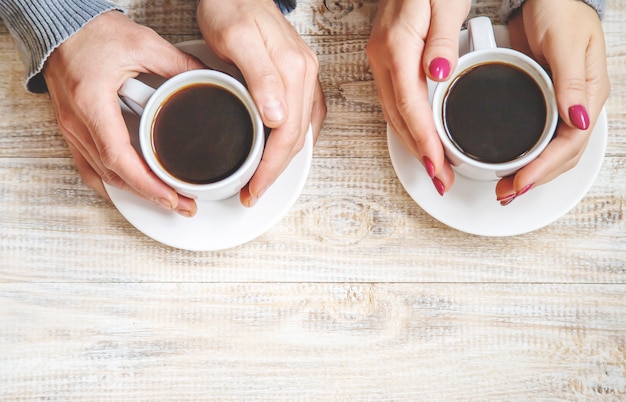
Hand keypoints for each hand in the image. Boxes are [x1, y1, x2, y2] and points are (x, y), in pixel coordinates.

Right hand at [43, 11, 204, 216]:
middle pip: (113, 173)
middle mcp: (77, 121)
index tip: (172, 197)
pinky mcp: (73, 127)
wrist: (59, 24)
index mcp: (92, 103)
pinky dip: (111, 181)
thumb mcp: (143, 44)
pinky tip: (130, 189)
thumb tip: (209, 79)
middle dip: (149, 194)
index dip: (147, 183)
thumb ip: (179, 64)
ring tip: (165, 198)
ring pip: (102, 173)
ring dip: (133, 191)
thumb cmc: (90, 32)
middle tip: (182, 203)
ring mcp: (71, 128)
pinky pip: (88, 165)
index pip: (119, 157)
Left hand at [197, 0, 326, 206]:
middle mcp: (305, 75)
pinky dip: (294, 140)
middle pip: (297, 138)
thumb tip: (279, 117)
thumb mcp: (237, 37)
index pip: (287, 133)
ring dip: (284, 160)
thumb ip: (261, 76)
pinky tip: (282, 150)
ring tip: (262, 178)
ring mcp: (305, 76)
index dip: (271, 167)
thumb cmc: (231, 7)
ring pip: (302, 130)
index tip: (253, 187)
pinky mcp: (299, 76)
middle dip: (276, 171)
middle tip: (253, 192)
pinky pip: (305, 116)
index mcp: (293, 70)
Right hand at [367, 0, 470, 195]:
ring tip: (434, 168)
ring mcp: (381, 59)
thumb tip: (437, 75)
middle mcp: (383, 57)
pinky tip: (420, 138)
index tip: (438, 164)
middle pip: (398, 118)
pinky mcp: (387, 59)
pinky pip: (394, 101)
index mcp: (397, 46)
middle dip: (420, 153)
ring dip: (413, 144)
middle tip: (441, 179)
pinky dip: (408, 125)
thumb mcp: (446, 1)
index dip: (425, 139)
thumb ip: (442, 39)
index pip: (411, 104)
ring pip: (394, 114)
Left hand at [496, 0, 609, 204]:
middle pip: (561, 156)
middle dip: (535, 179)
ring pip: (551, 152)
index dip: (545, 167)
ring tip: (506, 188)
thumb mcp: (565, 41)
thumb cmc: (559, 10)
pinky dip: (525, 156)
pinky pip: (537, 138)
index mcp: (588, 94)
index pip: (570, 143)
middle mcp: (575, 105)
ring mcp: (559, 106)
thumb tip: (577, 119)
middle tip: (507, 193)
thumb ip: (570, 79)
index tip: (521, 182)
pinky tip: (510, 165)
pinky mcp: (540, 103)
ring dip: (530, 173)